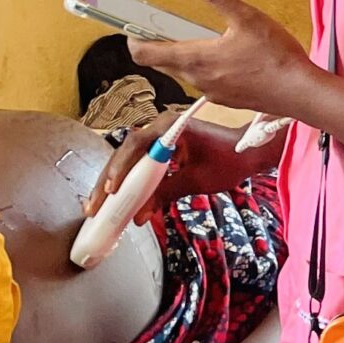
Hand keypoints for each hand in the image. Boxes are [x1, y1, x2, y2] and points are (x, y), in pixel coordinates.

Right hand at [82, 106, 265, 218]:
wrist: (250, 152)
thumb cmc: (230, 161)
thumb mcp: (197, 181)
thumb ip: (166, 194)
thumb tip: (138, 216)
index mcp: (170, 127)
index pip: (135, 147)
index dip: (120, 170)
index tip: (110, 192)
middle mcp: (161, 126)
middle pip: (125, 154)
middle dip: (108, 182)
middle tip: (94, 207)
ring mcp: (161, 135)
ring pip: (130, 160)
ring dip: (116, 183)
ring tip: (99, 207)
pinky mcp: (164, 146)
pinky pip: (141, 163)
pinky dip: (132, 181)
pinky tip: (119, 200)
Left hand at [122, 0, 322, 123]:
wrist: (301, 93)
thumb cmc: (275, 56)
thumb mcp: (245, 17)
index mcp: (194, 59)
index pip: (145, 54)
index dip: (134, 39)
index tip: (135, 26)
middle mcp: (197, 80)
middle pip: (163, 64)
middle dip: (161, 45)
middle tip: (170, 26)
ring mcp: (212, 93)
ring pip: (185, 73)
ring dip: (185, 57)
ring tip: (204, 39)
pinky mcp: (228, 100)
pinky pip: (206, 82)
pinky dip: (206, 69)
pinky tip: (229, 58)